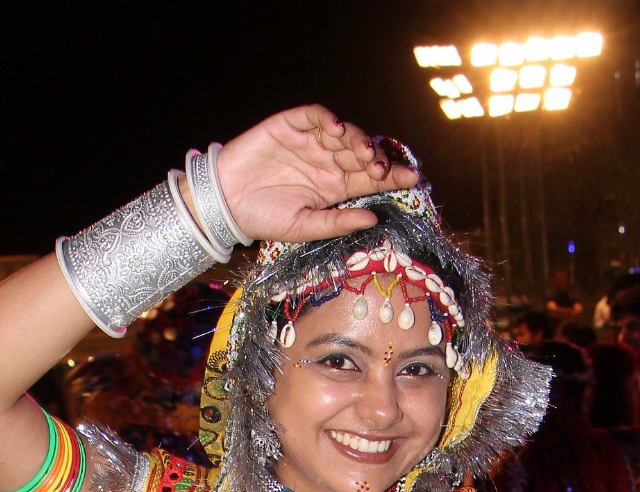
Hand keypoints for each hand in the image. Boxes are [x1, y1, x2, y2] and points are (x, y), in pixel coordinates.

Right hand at [215, 107, 416, 244]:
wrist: (226, 203)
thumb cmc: (264, 219)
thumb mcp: (304, 228)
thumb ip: (338, 222)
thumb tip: (373, 218)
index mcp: (334, 188)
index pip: (370, 179)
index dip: (392, 177)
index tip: (412, 179)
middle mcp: (326, 162)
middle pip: (361, 153)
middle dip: (376, 158)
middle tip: (382, 166)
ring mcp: (310, 142)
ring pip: (343, 133)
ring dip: (357, 139)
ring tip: (364, 151)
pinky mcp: (290, 125)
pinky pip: (314, 115)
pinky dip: (327, 119)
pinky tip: (337, 129)